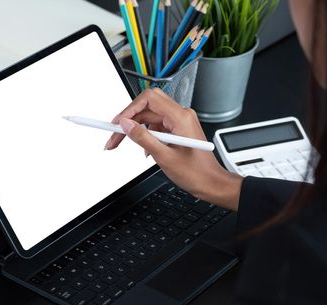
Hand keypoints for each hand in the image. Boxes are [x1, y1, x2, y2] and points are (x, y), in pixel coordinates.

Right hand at [104, 89, 242, 210]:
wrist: (212, 183)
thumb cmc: (197, 173)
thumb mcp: (164, 157)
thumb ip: (143, 138)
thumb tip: (126, 125)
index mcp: (181, 117)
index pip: (149, 99)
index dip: (129, 110)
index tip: (116, 123)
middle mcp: (181, 115)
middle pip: (147, 107)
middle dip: (128, 120)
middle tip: (114, 135)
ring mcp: (180, 122)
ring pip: (149, 118)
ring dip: (135, 130)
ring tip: (122, 144)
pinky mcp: (177, 130)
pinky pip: (156, 127)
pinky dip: (146, 136)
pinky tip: (144, 150)